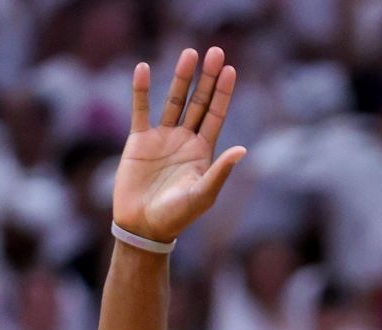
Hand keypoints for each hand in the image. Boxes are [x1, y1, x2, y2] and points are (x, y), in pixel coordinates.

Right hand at [112, 47, 246, 243]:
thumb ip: (220, 172)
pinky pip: (140, 110)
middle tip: (215, 51)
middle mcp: (185, 140)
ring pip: (173, 101)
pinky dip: (142, 90)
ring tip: (189, 53)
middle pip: (198, 102)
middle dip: (207, 78)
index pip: (215, 115)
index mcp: (202, 151)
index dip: (222, 92)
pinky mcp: (139, 141)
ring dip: (181, 78)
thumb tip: (242, 150)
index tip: (229, 69)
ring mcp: (162, 138)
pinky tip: (143, 69)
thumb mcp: (202, 195)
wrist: (142, 227)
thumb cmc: (175, 217)